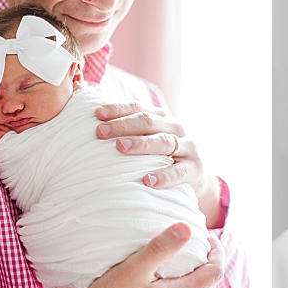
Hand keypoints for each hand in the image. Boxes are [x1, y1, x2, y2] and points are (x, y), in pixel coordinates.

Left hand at [94, 103, 221, 225]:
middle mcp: (176, 128)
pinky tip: (148, 180)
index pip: (139, 108)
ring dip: (141, 144)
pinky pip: (179, 172)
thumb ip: (127, 129)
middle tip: (101, 132)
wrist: (196, 176)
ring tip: (120, 147)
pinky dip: (164, 175)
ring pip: (164, 142)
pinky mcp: (194, 169)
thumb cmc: (162, 156)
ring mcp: (187, 148)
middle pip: (149, 122)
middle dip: (123, 125)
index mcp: (162, 118)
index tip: (97, 114)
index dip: (118, 109)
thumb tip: (91, 108)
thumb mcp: (149, 139)